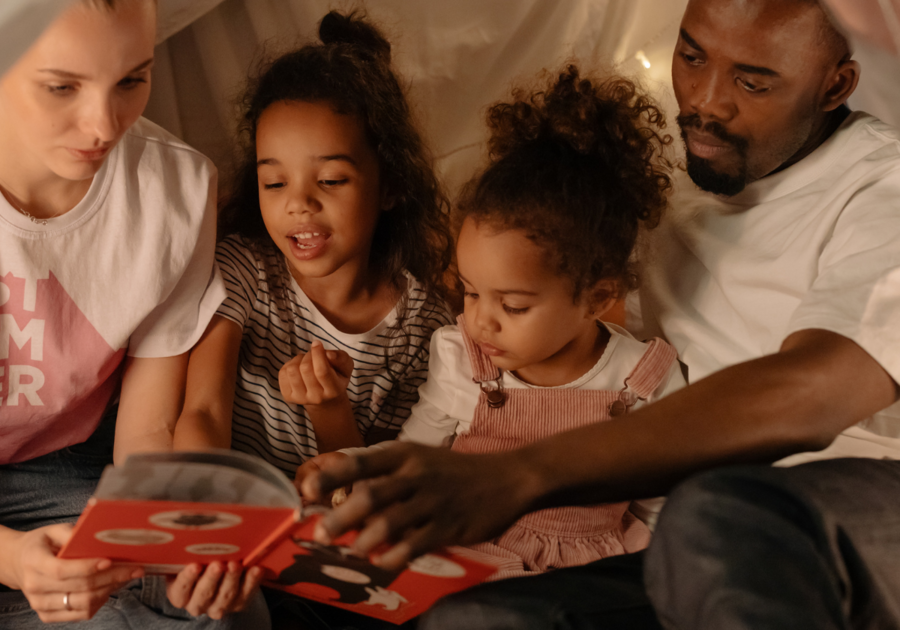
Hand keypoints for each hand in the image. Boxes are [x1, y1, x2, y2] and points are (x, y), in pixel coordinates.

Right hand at [8, 524, 141, 622]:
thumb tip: (99, 535)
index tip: (110, 560)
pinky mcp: (48, 615)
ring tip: (127, 577)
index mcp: (34, 562)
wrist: (19, 563)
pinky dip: (100, 602)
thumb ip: (72, 533)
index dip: (87, 567)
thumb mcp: (53, 530)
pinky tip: (111, 588)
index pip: (61, 570)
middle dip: (111, 577)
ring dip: (110, 590)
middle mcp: (35, 587)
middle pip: (79, 588)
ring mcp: (40, 604)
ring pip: (83, 603)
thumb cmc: (42, 544)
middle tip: (134, 568)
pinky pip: (80, 614)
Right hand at [166, 561, 263, 618]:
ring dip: (231, 579)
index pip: (181, 589)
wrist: (217, 573)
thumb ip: (186, 554)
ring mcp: (219, 606)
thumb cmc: (197, 561)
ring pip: (225, 596)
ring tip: (235, 564)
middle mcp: (197, 604)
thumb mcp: (186, 559)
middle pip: (204, 595)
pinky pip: (246, 594)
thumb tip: (190, 535)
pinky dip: (251, 581)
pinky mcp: (238, 603)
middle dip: (212, 579)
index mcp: (180, 595)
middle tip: (218, 564)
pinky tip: (255, 568)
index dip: (187, 578)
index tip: (195, 565)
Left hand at [279, 341, 353, 406]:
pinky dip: (290, 364)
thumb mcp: (346, 366)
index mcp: (334, 390)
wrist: (325, 398)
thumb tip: (328, 354)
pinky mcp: (288, 396)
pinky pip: (282, 373)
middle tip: (314, 353)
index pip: (322, 372)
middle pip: (305, 369)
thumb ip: (341, 358)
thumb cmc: (336, 376)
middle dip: (309, 354)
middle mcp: (317, 398)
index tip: (317, 343)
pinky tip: (299, 368)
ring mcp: (300, 399)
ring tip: (306, 360)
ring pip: (292, 370)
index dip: (317, 354)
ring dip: (299, 359)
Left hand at [301, 443, 533, 569]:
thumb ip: (387, 477)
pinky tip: (383, 564)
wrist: (506, 479)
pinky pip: (414, 545)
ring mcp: (433, 501)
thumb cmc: (454, 472)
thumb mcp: (420, 461)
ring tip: (351, 552)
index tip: (307, 489)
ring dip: (363, 541)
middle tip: (321, 533)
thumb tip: (345, 498)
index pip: (361, 462)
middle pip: (370, 495)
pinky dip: (394, 558)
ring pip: (390, 523)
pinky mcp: (448, 526)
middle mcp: (416, 475)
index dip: (331, 475)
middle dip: (341, 517)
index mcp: (405, 454)